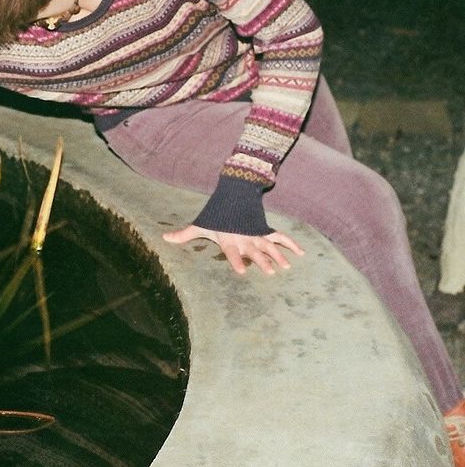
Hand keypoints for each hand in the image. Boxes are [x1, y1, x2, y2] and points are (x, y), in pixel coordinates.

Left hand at [163, 224, 303, 275]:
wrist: (232, 193)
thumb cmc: (215, 214)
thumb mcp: (200, 224)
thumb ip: (184, 234)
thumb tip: (163, 239)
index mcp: (228, 238)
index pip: (232, 252)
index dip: (236, 260)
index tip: (242, 271)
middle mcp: (244, 237)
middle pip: (254, 251)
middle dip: (262, 261)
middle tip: (270, 272)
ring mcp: (256, 233)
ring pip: (269, 246)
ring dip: (278, 256)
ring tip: (286, 267)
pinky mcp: (265, 229)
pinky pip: (280, 237)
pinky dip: (291, 244)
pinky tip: (301, 253)